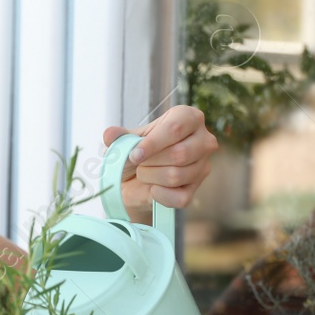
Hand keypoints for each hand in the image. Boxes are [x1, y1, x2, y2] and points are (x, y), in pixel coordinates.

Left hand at [102, 106, 218, 224]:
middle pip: (179, 154)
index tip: (134, 155)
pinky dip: (158, 195)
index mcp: (188, 117)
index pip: (175, 129)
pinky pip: (178, 197)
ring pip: (176, 176)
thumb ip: (119, 136)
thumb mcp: (126, 140)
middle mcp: (203, 140)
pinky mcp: (196, 190)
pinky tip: (153, 188)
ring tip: (145, 172)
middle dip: (150, 162)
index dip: (152, 144)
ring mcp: (202, 166)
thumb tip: (110, 134)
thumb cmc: (136, 153)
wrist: (133, 181)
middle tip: (139, 162)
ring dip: (151, 177)